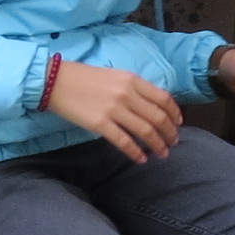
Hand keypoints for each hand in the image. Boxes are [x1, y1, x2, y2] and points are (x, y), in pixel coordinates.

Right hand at [49, 61, 183, 162]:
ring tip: (162, 153)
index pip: (163, 98)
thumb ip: (134, 88)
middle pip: (158, 117)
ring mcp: (114, 109)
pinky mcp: (100, 124)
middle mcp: (127, 94)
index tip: (179, 124)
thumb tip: (151, 106)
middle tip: (173, 143)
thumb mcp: (115, 76)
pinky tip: (141, 159)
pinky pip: (124, 141)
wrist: (56, 81)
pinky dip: (136, 152)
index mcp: (132, 80)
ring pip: (145, 131)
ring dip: (157, 145)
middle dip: (169, 133)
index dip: (174, 113)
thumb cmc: (85, 78)